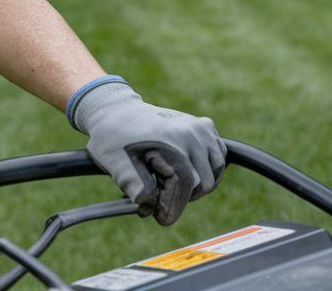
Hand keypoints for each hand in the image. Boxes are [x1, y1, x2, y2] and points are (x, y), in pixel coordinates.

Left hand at [68, 78, 225, 225]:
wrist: (115, 113)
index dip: (172, 208)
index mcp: (172, 146)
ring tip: (174, 183)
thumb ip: (136, 189)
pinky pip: (219, 154)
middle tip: (161, 195)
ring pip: (215, 171)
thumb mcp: (117, 166)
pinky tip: (191, 170)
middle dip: (182, 196)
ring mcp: (199, 128)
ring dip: (198, 183)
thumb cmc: (113, 141)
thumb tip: (150, 207)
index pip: (186, 189)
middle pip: (203, 184)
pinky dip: (210, 167)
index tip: (161, 218)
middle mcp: (191, 135)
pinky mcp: (203, 125)